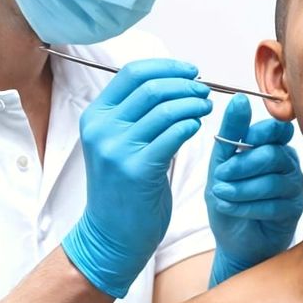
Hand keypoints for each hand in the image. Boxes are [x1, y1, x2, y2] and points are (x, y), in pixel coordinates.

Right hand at [63, 58, 213, 297]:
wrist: (112, 235)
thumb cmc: (124, 190)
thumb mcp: (120, 145)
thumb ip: (137, 115)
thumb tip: (174, 83)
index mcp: (95, 116)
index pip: (132, 73)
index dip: (167, 67)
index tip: (191, 72)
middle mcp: (102, 129)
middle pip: (151, 87)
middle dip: (185, 84)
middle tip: (205, 91)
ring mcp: (117, 149)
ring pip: (164, 109)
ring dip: (192, 103)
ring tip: (206, 107)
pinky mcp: (137, 169)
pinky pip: (173, 135)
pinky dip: (190, 125)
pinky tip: (199, 127)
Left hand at [205, 94, 302, 283]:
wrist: (233, 239)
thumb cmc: (229, 199)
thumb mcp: (220, 163)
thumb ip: (230, 133)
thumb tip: (240, 99)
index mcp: (271, 145)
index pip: (275, 129)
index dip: (257, 134)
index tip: (236, 145)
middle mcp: (287, 162)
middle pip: (272, 154)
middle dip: (241, 166)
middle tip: (219, 178)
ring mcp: (293, 186)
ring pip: (272, 181)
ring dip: (241, 189)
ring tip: (220, 195)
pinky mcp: (294, 210)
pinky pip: (274, 205)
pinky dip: (247, 207)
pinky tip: (231, 209)